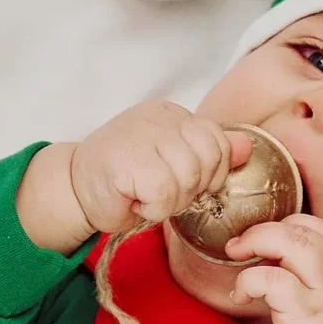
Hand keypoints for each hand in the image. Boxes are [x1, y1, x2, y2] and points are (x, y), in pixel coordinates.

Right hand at [70, 100, 251, 234]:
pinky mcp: (127, 160)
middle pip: (207, 159)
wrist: (75, 189)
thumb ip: (210, 154)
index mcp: (173, 115)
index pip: (217, 139)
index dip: (212, 171)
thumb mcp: (174, 165)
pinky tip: (135, 200)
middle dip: (191, 188)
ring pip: (188, 178)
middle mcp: (159, 118)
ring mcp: (142, 135)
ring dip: (170, 201)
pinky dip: (154, 208)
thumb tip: (247, 146)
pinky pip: (165, 193)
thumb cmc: (126, 180)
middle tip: (162, 192)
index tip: (188, 183)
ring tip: (146, 195)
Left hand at [226, 214, 322, 323]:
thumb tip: (272, 260)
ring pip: (291, 243)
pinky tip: (240, 297)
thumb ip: (313, 283)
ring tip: (236, 256)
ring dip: (255, 242)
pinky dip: (248, 281)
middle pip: (302, 230)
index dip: (291, 224)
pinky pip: (272, 280)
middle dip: (263, 229)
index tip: (266, 240)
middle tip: (238, 245)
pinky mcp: (304, 316)